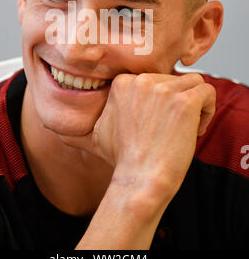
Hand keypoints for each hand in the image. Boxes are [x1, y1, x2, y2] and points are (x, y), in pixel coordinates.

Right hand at [61, 72, 215, 199]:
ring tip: (186, 128)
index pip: (154, 79)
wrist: (140, 180)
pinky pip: (206, 91)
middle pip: (174, 79)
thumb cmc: (121, 160)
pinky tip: (195, 128)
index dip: (160, 100)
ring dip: (194, 104)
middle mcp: (142, 81)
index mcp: (122, 83)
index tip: (158, 123)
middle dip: (177, 102)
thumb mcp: (93, 137)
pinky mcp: (184, 101)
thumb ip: (76, 125)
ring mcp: (163, 89)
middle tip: (171, 129)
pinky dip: (207, 109)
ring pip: (192, 82)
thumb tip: (53, 125)